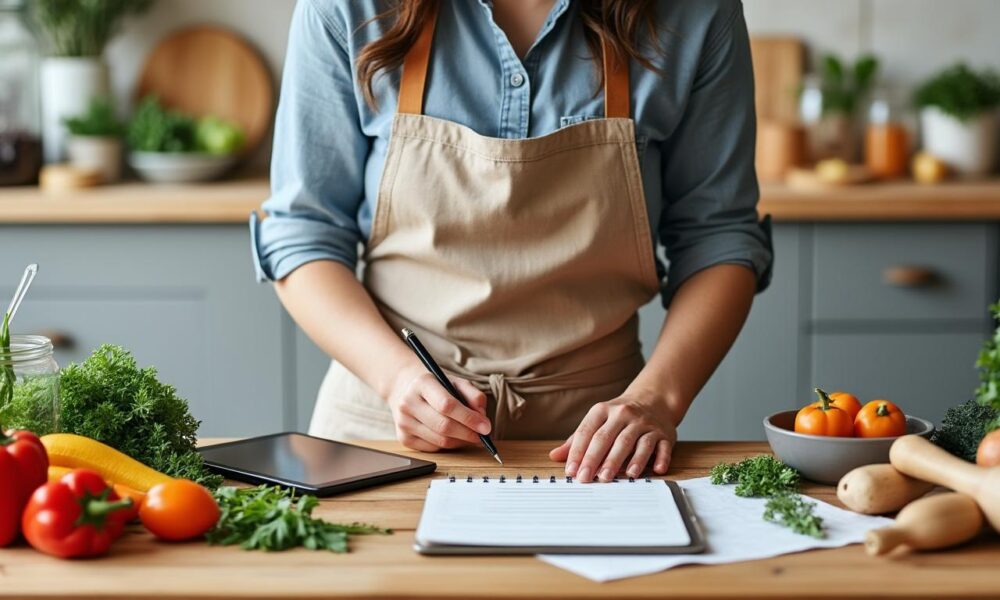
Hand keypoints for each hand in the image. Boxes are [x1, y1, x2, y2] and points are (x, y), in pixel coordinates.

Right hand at [386, 364, 491, 451]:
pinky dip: (449, 445)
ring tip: (471, 435)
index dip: (469, 418)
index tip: (486, 427)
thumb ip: (474, 395)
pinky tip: (454, 436)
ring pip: (440, 441)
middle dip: (468, 433)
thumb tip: (482, 416)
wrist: (406, 389)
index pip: (447, 405)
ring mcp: (403, 422)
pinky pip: (433, 448)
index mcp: (421, 383)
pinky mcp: (403, 438)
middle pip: (443, 426)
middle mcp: (408, 403)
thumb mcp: (456, 382)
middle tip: (483, 436)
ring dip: (461, 441)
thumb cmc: (437, 386)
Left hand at [549, 391, 676, 481]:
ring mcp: (645, 423)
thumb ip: (577, 440)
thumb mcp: (597, 421)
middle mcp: (623, 415)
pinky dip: (660, 458)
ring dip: (626, 460)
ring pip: (633, 442)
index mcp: (603, 410)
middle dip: (596, 459)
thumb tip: (555, 456)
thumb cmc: (619, 417)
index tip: (571, 471)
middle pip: (608, 438)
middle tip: (588, 478)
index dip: (578, 452)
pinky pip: (662, 446)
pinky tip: (656, 470)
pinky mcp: (664, 434)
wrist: (654, 400)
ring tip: (618, 476)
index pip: (587, 432)